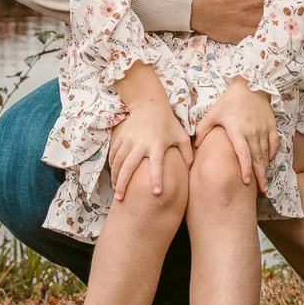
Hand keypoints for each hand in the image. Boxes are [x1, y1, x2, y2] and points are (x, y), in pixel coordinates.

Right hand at [109, 88, 191, 203]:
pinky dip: (112, 166)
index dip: (157, 178)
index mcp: (157, 144)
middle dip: (123, 183)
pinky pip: (114, 154)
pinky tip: (113, 176)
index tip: (156, 193)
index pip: (157, 164)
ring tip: (116, 192)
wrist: (150, 104)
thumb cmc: (168, 124)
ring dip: (115, 177)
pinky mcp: (121, 136)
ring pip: (118, 161)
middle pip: (130, 166)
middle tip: (120, 199)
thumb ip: (187, 153)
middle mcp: (141, 143)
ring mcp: (129, 139)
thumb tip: (191, 170)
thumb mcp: (181, 135)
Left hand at [198, 81, 277, 187]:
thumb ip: (203, 129)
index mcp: (238, 130)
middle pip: (257, 158)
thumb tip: (196, 147)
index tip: (247, 182)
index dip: (246, 169)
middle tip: (261, 190)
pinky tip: (269, 162)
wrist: (250, 84)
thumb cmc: (229, 100)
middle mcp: (252, 132)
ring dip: (265, 168)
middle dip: (260, 176)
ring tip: (264, 182)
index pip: (243, 154)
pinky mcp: (271, 125)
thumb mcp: (213, 113)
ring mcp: (263, 129)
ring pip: (266, 153)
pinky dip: (272, 154)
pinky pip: (274, 143)